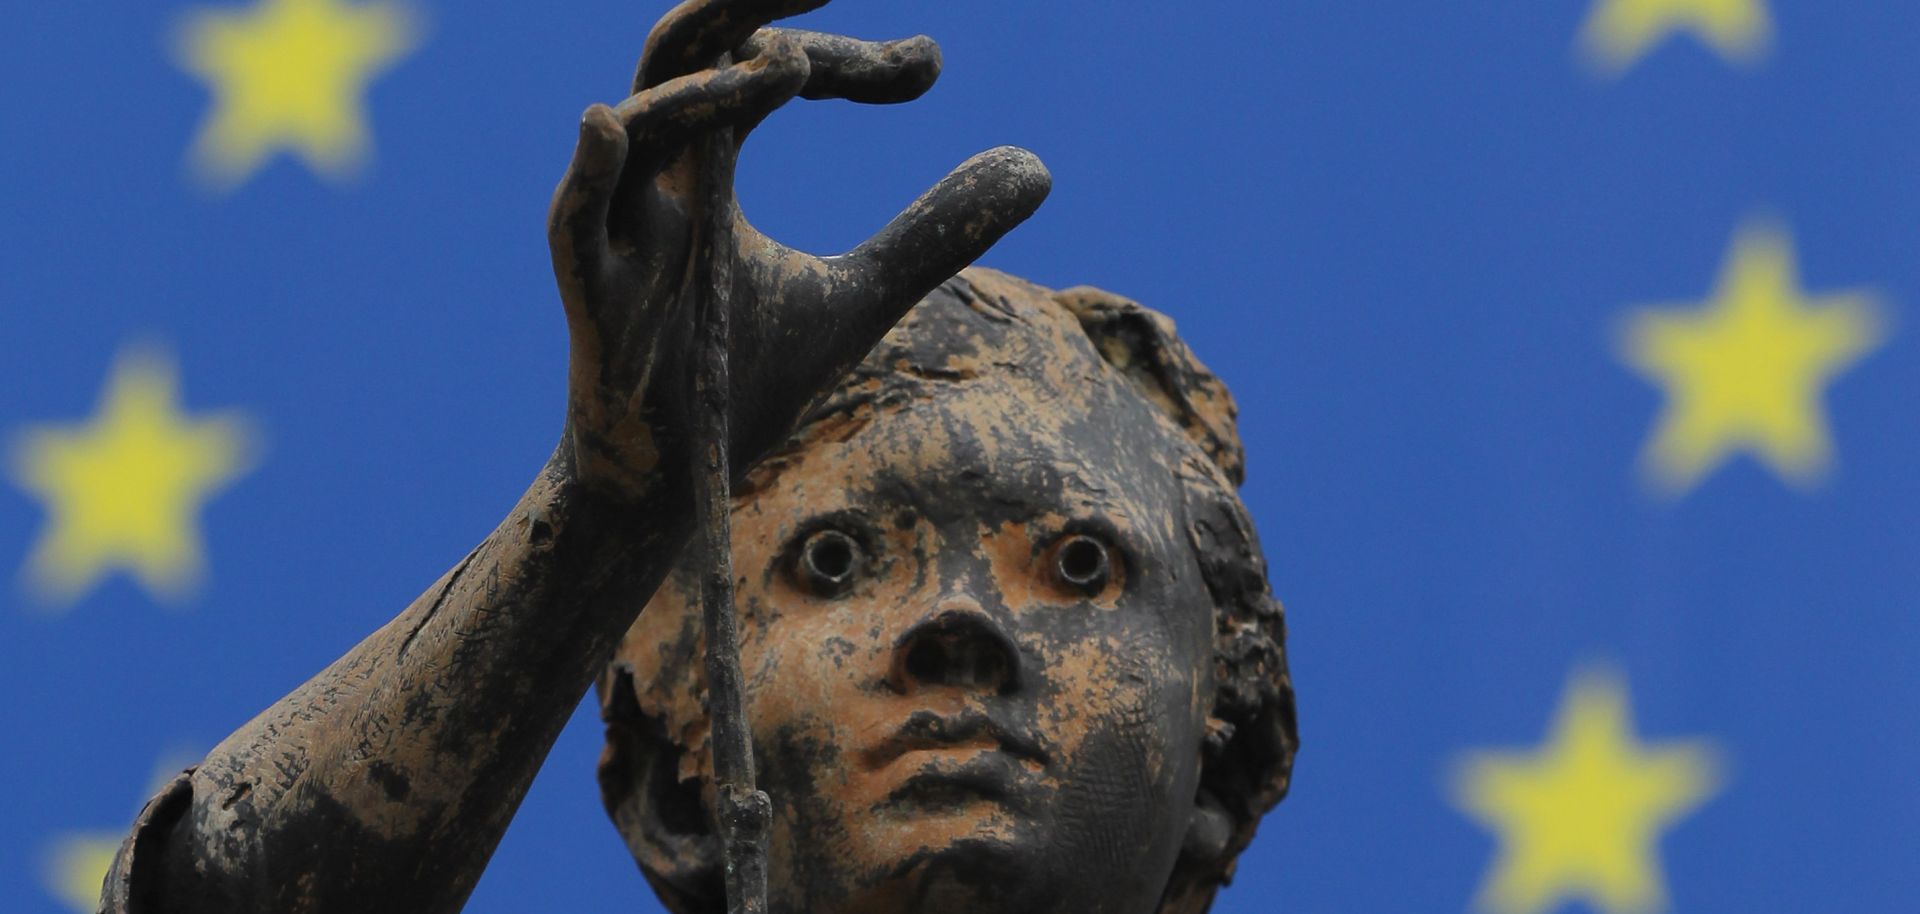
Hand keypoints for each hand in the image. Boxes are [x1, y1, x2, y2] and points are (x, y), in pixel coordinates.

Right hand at [547, 0, 1051, 498]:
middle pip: (688, 53)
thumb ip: (935, 231)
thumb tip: (1039, 168)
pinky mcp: (595, 306)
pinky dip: (590, 175)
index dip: (848, 59)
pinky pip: (575, 226)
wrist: (673, 488)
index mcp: (710, 168)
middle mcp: (661, 181)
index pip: (767, 69)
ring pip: (644, 127)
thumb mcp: (860, 296)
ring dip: (709, 92)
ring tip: (789, 61)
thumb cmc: (740, 379)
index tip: (931, 65)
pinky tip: (608, 122)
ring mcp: (620, 238)